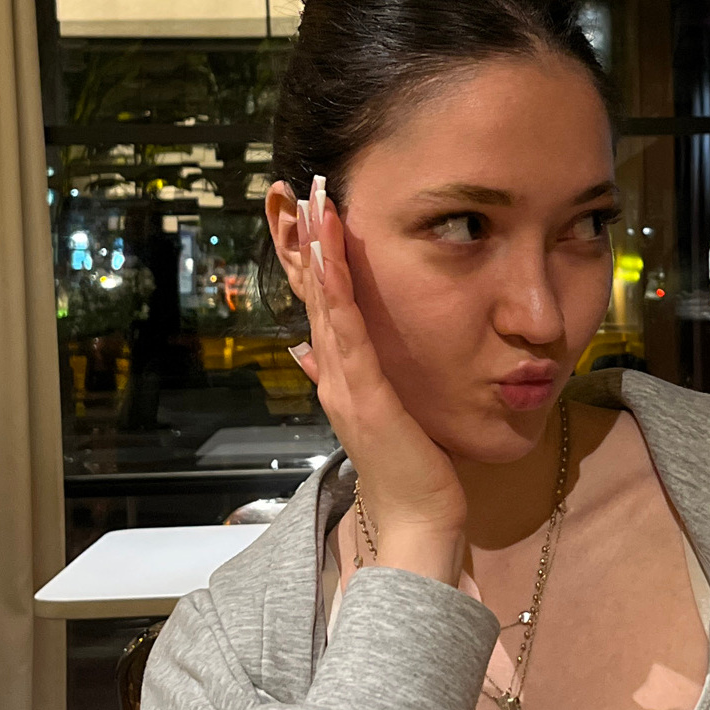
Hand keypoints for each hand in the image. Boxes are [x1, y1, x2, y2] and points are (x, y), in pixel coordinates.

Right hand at [285, 176, 467, 587]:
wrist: (416, 520)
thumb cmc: (411, 469)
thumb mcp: (379, 413)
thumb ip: (347, 379)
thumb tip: (311, 352)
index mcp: (340, 375)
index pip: (320, 302)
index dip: (309, 256)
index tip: (301, 211)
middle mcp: (334, 373)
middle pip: (313, 293)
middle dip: (302, 240)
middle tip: (292, 189)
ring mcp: (344, 382)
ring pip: (324, 303)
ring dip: (316, 250)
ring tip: (310, 203)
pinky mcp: (363, 392)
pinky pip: (346, 331)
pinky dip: (336, 288)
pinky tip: (330, 254)